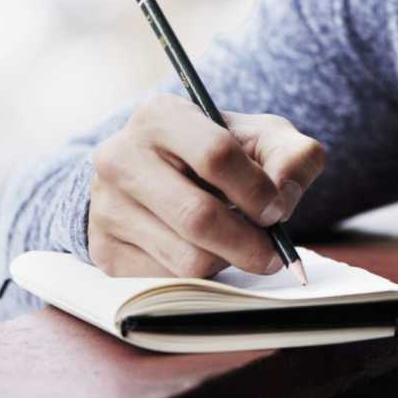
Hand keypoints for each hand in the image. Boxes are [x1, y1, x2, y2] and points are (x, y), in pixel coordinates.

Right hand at [88, 94, 327, 277]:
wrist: (163, 174)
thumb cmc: (221, 153)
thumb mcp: (263, 138)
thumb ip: (292, 157)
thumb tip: (283, 197)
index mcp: (160, 116)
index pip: (216, 154)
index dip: (256, 189)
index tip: (278, 209)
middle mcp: (121, 157)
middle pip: (198, 216)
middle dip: (249, 242)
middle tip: (273, 253)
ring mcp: (106, 206)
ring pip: (185, 257)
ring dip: (227, 261)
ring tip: (239, 246)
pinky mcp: (105, 251)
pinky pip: (167, 282)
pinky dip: (200, 278)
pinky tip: (205, 252)